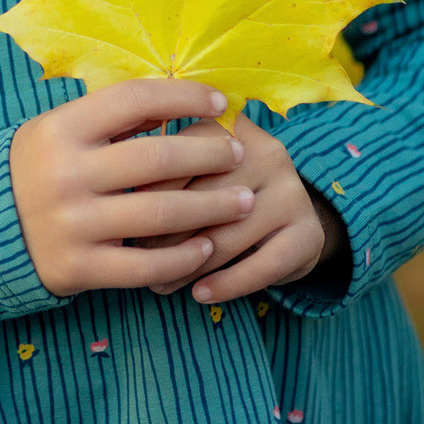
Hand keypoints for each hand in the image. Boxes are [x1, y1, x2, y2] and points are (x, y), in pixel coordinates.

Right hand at [8, 78, 258, 298]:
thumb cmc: (40, 169)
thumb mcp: (62, 130)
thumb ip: (112, 119)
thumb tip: (180, 101)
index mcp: (61, 129)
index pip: (133, 100)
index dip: (183, 96)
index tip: (220, 102)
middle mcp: (65, 174)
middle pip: (155, 159)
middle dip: (209, 155)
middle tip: (240, 153)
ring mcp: (72, 223)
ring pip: (160, 214)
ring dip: (212, 208)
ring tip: (244, 202)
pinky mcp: (78, 267)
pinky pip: (144, 265)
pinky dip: (182, 257)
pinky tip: (207, 248)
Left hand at [130, 112, 344, 304]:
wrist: (290, 219)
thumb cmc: (221, 192)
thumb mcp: (196, 172)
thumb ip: (160, 171)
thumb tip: (114, 202)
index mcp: (230, 128)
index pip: (181, 157)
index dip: (148, 193)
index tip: (122, 220)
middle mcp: (266, 152)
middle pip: (205, 199)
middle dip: (165, 235)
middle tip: (138, 259)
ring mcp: (292, 191)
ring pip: (229, 235)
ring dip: (190, 267)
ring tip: (160, 285)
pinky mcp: (308, 232)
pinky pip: (263, 266)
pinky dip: (227, 284)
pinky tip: (201, 294)